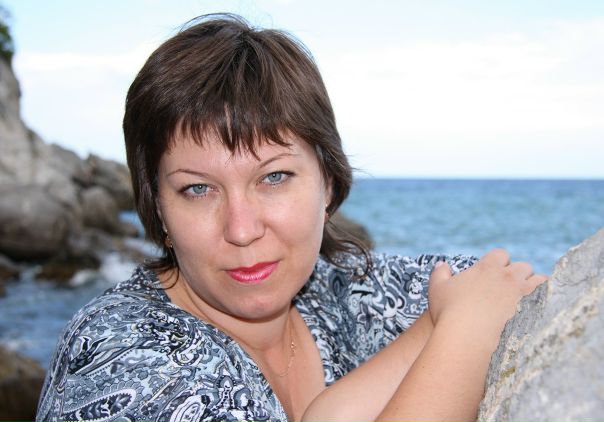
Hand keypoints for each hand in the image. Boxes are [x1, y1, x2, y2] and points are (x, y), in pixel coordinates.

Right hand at [428, 249, 546, 347]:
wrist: (467, 339)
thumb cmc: (449, 314)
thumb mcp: (437, 289)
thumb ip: (440, 273)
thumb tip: (443, 265)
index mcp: (487, 267)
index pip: (500, 254)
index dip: (499, 264)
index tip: (495, 275)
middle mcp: (508, 275)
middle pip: (522, 266)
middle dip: (519, 276)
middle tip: (511, 291)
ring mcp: (524, 291)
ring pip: (539, 280)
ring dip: (535, 286)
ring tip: (529, 300)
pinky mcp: (536, 309)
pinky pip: (551, 298)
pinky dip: (547, 301)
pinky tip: (541, 311)